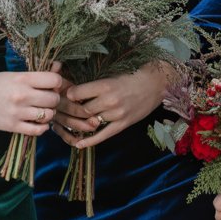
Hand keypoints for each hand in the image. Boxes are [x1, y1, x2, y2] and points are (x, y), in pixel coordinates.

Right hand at [0, 66, 61, 133]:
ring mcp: (18, 112)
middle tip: (47, 99)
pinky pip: (37, 130)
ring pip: (48, 115)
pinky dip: (42, 127)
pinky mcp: (13, 126)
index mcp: (23, 79)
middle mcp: (22, 95)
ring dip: (49, 113)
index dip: (58, 83)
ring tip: (42, 110)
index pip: (54, 80)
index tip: (53, 86)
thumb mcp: (15, 75)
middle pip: (54, 99)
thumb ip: (36, 76)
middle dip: (54, 99)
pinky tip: (39, 122)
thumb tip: (58, 68)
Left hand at [53, 61, 175, 148]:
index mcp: (105, 85)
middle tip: (66, 109)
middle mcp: (109, 101)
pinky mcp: (122, 124)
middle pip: (82, 110)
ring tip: (72, 121)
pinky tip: (79, 144)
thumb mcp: (112, 75)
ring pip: (90, 122)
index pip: (77, 93)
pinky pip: (103, 135)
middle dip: (73, 109)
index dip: (69, 94)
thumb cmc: (132, 76)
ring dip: (81, 122)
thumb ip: (95, 85)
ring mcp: (116, 114)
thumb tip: (73, 90)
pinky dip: (90, 141)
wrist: (155, 84)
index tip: (65, 94)